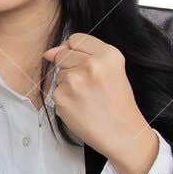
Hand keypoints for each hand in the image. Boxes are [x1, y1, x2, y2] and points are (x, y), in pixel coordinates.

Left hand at [43, 34, 158, 173]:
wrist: (123, 134)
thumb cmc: (118, 104)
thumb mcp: (112, 71)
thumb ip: (82, 55)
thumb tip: (49, 52)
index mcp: (108, 55)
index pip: (76, 39)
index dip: (76, 51)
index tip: (83, 63)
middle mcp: (91, 64)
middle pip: (63, 54)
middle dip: (71, 68)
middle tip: (90, 86)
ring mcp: (74, 80)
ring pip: (59, 74)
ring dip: (68, 85)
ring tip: (88, 98)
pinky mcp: (62, 97)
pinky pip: (56, 92)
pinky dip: (65, 100)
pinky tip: (81, 108)